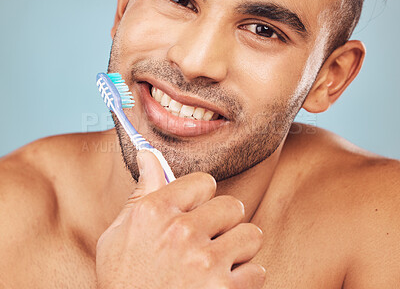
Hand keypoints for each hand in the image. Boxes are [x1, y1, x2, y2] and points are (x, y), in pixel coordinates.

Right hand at [96, 150, 265, 288]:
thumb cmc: (125, 280)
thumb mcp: (120, 233)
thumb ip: (142, 191)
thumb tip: (148, 154)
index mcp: (154, 212)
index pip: (204, 182)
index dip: (202, 198)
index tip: (195, 211)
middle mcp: (181, 233)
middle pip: (232, 206)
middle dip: (223, 223)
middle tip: (207, 240)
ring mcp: (205, 263)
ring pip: (251, 235)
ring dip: (238, 249)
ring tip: (216, 263)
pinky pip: (257, 270)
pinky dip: (244, 279)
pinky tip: (221, 284)